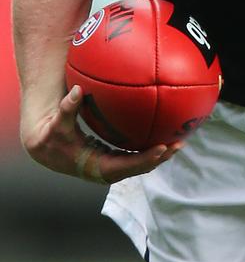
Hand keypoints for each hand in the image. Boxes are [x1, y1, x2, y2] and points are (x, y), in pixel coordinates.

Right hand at [21, 85, 182, 184]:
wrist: (47, 149)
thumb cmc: (52, 135)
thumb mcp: (57, 123)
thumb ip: (67, 108)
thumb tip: (76, 90)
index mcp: (96, 167)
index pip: (126, 166)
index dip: (144, 159)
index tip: (161, 148)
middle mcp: (107, 171)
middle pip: (139, 167)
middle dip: (160, 157)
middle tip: (178, 143)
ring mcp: (112, 166)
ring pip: (141, 163)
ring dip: (160, 154)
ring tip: (179, 140)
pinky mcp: (114, 160)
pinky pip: (136, 156)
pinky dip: (150, 148)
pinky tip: (164, 134)